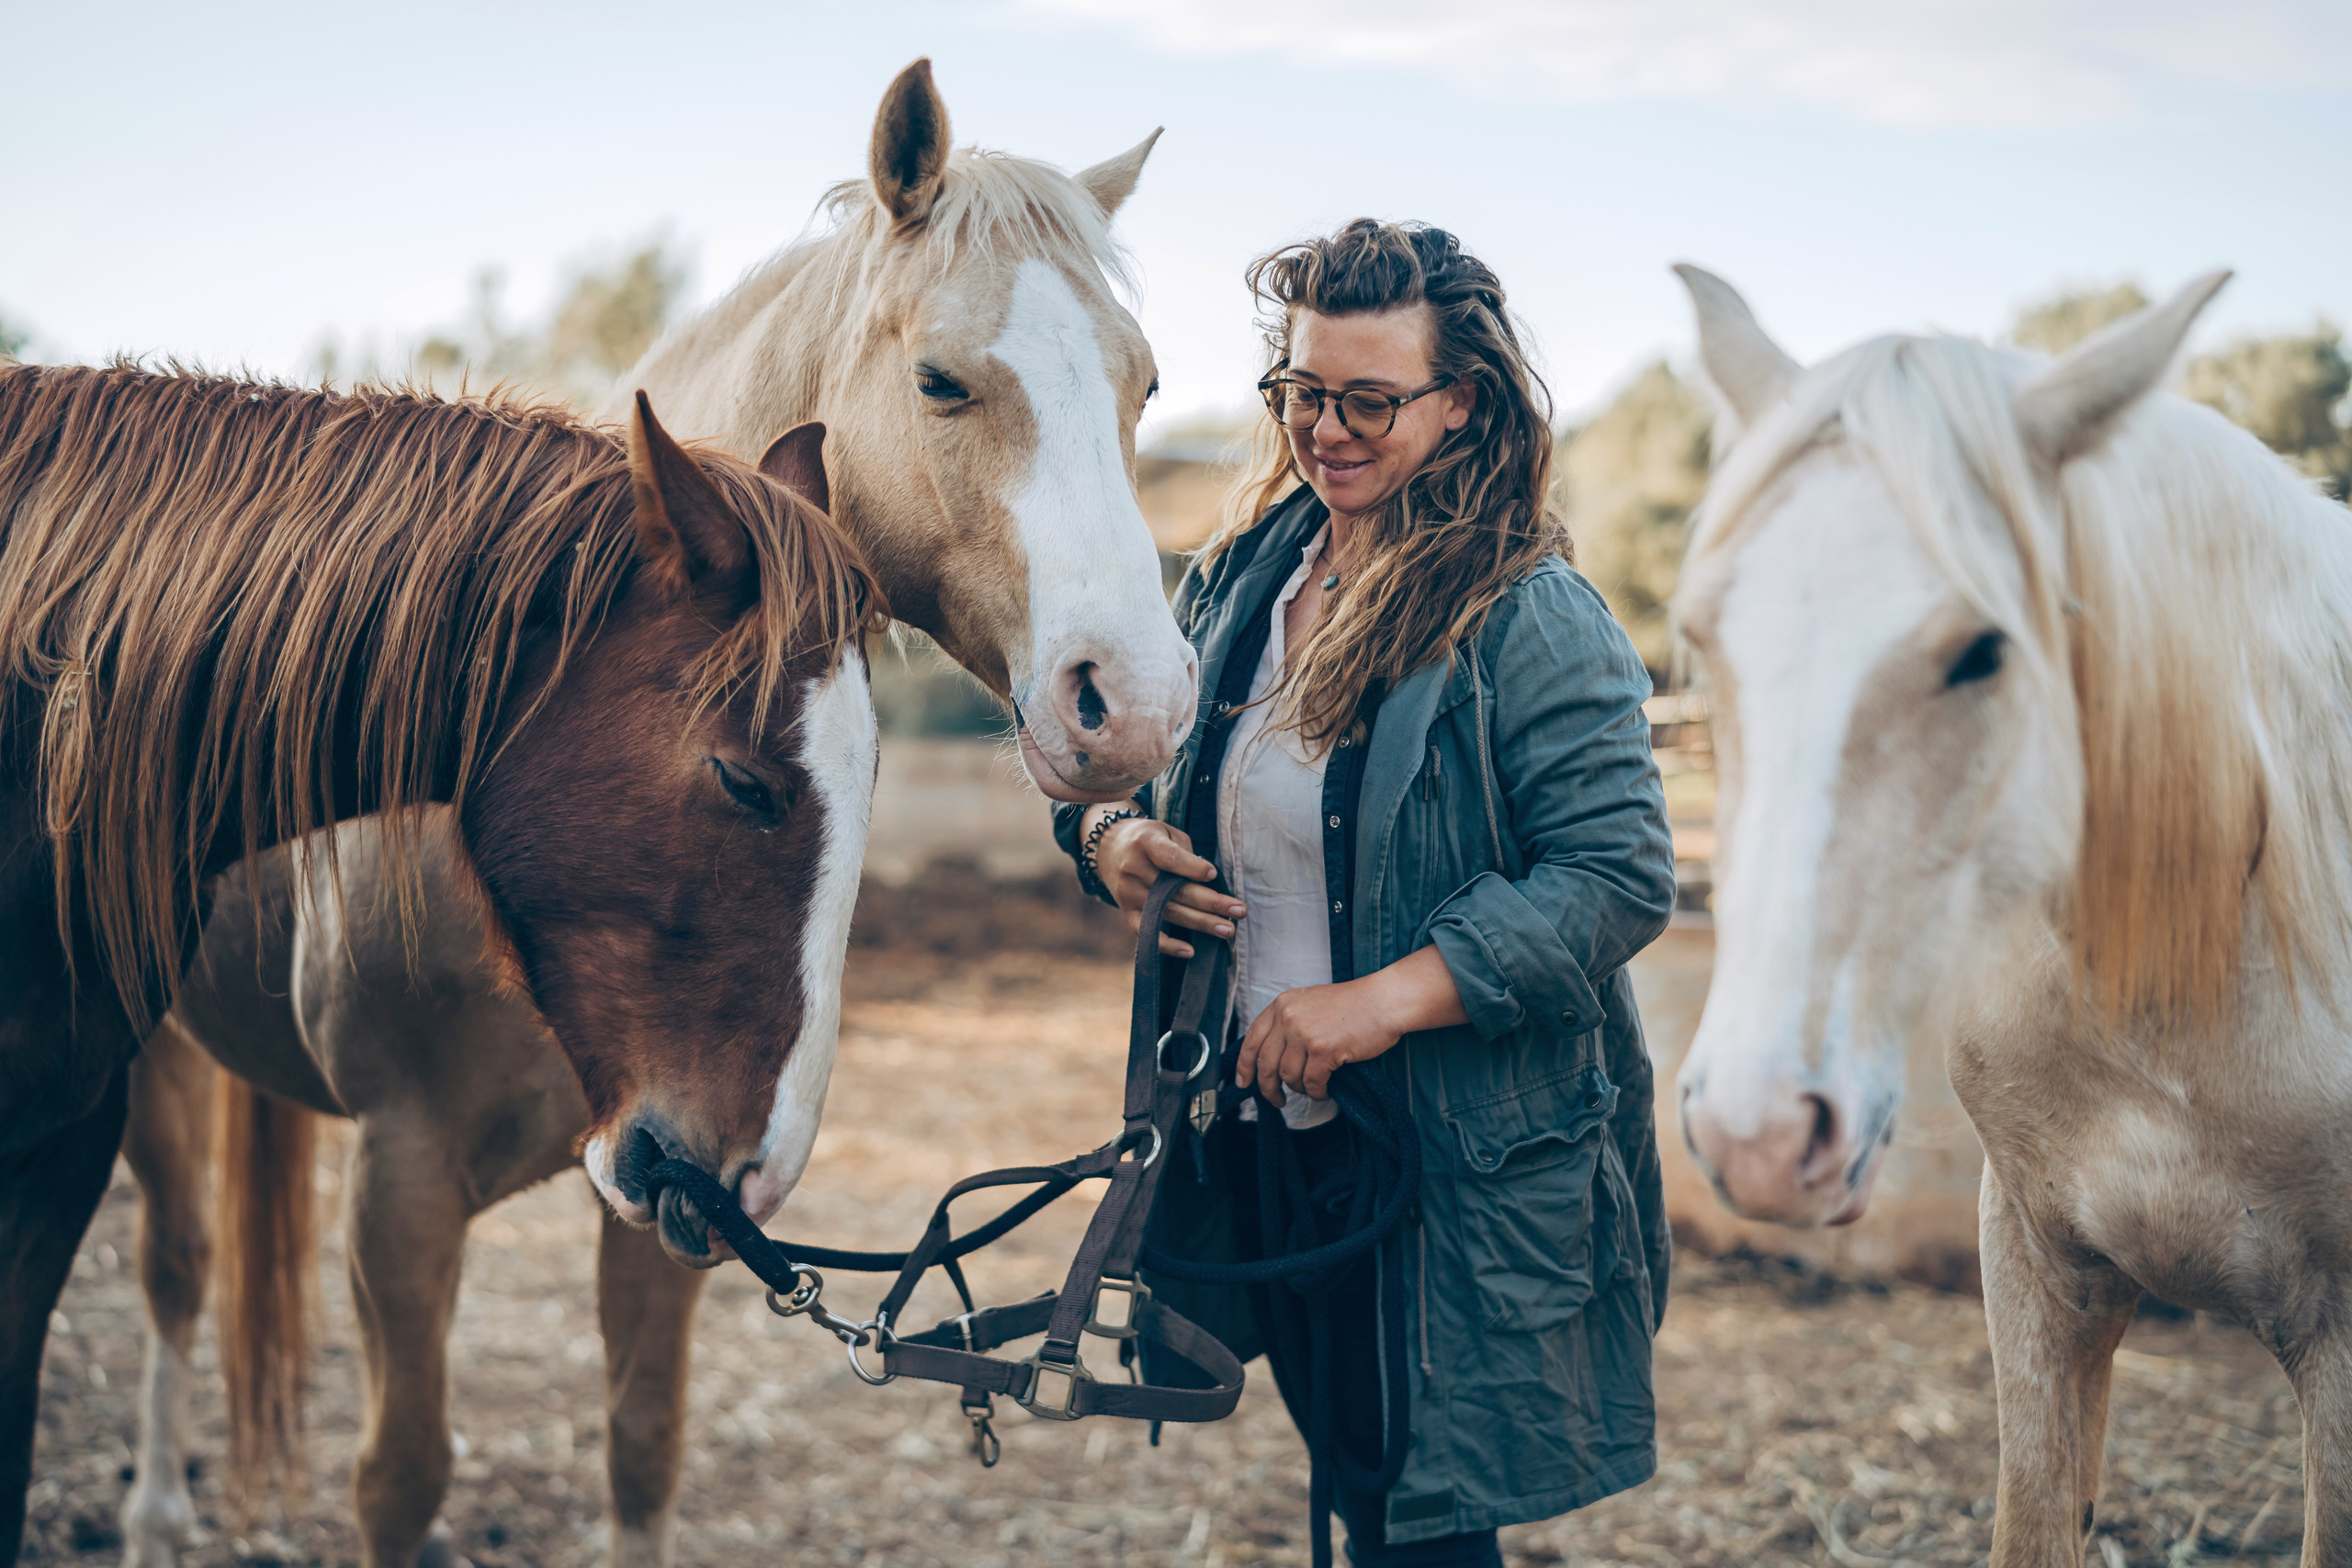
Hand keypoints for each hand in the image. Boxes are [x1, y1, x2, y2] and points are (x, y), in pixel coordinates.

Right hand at [1092, 812, 1243, 958]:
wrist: (1108, 849)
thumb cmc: (1147, 839)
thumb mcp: (1166, 831)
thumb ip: (1185, 851)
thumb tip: (1207, 878)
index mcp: (1145, 843)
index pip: (1169, 857)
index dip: (1191, 867)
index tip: (1213, 875)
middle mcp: (1134, 870)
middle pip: (1175, 890)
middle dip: (1211, 902)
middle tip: (1238, 911)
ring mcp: (1129, 894)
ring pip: (1168, 912)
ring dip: (1201, 923)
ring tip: (1227, 930)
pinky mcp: (1127, 913)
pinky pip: (1146, 933)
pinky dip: (1167, 945)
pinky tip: (1189, 951)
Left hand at [1235, 947, 1468, 1100]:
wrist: (1383, 1002)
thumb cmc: (1352, 1005)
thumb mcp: (1309, 1003)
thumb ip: (1288, 1023)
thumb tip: (1272, 1055)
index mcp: (1282, 1004)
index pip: (1251, 1039)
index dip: (1244, 1066)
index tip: (1243, 1083)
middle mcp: (1288, 1017)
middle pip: (1265, 1063)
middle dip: (1267, 1088)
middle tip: (1276, 1100)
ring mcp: (1304, 1033)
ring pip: (1288, 1076)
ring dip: (1299, 1088)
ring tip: (1312, 1088)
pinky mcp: (1323, 1050)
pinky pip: (1311, 1083)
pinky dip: (1317, 1092)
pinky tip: (1325, 1090)